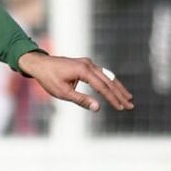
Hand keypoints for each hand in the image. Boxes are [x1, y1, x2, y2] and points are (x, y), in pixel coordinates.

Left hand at [16, 51, 132, 112]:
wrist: (40, 64)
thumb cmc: (49, 79)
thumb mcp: (63, 93)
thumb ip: (81, 100)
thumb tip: (97, 108)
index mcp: (83, 70)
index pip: (103, 87)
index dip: (113, 99)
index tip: (122, 108)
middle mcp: (88, 64)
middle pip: (109, 80)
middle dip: (120, 94)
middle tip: (131, 105)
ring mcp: (88, 63)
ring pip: (107, 76)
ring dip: (117, 88)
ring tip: (127, 98)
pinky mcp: (85, 64)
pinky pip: (101, 74)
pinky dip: (109, 82)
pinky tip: (114, 89)